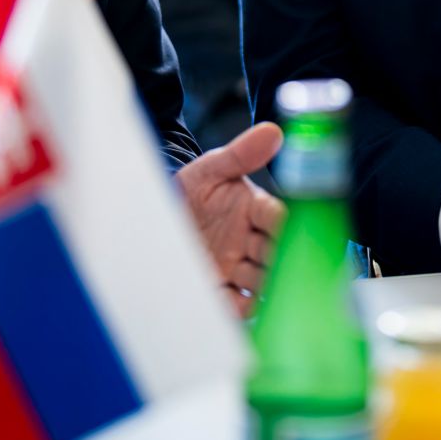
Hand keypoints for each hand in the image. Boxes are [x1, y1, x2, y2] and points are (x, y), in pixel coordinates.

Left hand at [178, 121, 285, 314]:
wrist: (152, 214)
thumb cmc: (189, 189)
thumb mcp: (211, 168)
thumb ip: (241, 154)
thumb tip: (273, 131)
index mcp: (255, 209)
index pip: (278, 217)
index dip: (284, 223)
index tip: (287, 227)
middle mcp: (251, 241)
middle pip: (276, 253)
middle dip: (281, 259)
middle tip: (283, 266)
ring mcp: (236, 267)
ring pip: (262, 280)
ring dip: (267, 285)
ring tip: (269, 289)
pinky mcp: (218, 289)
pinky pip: (238, 304)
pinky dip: (244, 308)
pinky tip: (244, 307)